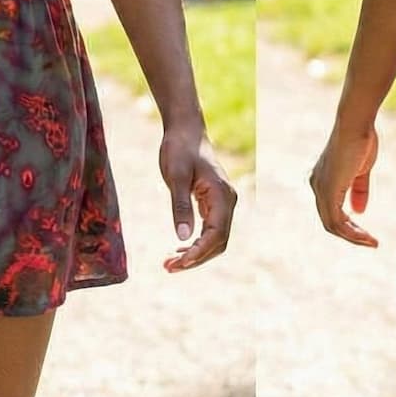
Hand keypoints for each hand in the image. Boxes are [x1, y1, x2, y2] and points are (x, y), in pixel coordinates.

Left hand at [158, 122, 236, 271]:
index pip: (216, 235)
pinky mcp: (213, 201)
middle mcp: (227, 201)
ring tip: (170, 263)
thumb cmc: (179, 148)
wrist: (185, 129)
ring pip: (215, 238)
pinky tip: (179, 249)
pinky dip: (197, 242)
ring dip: (196, 253)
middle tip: (168, 267)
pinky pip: (210, 229)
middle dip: (196, 258)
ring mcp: (222, 202)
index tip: (177, 263)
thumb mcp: (175, 177)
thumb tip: (182, 237)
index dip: (198, 253)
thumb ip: (180, 206)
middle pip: (218, 242)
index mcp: (222, 195)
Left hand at [309, 119, 379, 246]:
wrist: (356, 124)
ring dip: (353, 237)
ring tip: (371, 242)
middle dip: (351, 235)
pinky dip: (352, 232)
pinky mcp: (328, 191)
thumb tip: (359, 211)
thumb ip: (358, 190)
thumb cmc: (360, 139)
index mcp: (323, 179)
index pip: (331, 210)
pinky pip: (337, 221)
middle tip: (370, 242)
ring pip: (332, 225)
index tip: (366, 233)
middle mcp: (317, 185)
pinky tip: (366, 236)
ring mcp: (320, 189)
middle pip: (329, 222)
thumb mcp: (361, 170)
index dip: (348, 225)